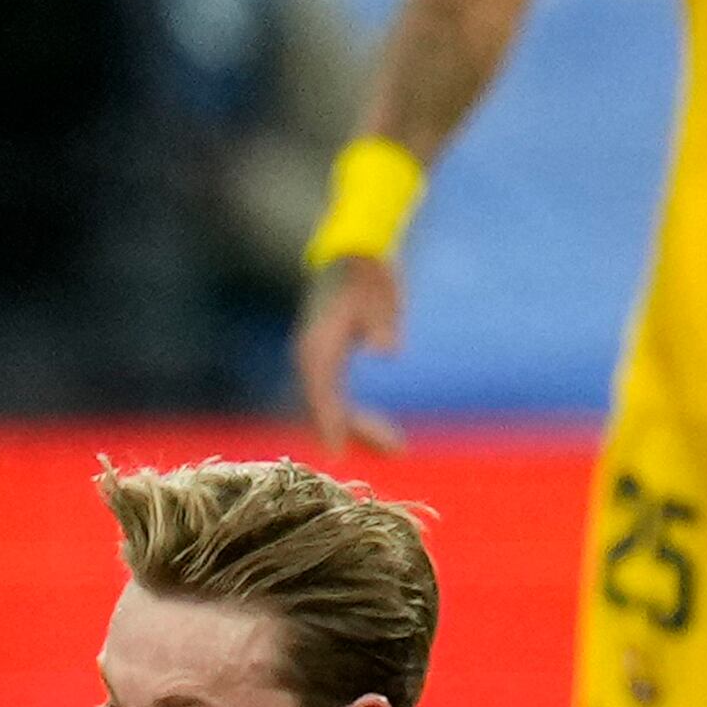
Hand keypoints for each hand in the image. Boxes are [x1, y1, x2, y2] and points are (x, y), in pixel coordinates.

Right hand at [293, 256, 407, 453]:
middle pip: (326, 407)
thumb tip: (389, 350)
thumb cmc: (370, 276)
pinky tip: (381, 430)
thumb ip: (383, 325)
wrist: (356, 255)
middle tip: (396, 449)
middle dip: (357, 432)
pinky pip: (336, 398)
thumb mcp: (380, 297)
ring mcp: (317, 360)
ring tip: (395, 447)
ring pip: (330, 406)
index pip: (320, 393)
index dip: (329, 423)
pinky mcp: (328, 360)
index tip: (338, 452)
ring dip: (358, 429)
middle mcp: (311, 356)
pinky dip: (355, 417)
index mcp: (318, 346)